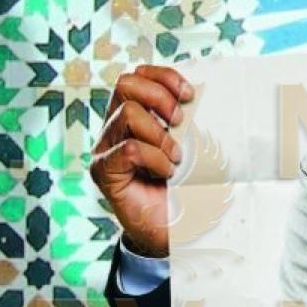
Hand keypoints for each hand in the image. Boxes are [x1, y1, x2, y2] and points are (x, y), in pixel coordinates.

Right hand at [89, 64, 193, 258]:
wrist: (175, 232)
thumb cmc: (187, 187)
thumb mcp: (195, 147)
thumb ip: (190, 120)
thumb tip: (202, 95)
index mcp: (136, 114)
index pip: (139, 74)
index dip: (165, 76)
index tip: (191, 95)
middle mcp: (115, 127)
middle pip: (126, 83)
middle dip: (160, 97)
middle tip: (181, 122)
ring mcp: (107, 149)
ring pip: (127, 114)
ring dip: (160, 134)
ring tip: (175, 158)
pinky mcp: (105, 172)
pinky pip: (128, 148)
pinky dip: (154, 158)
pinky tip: (165, 174)